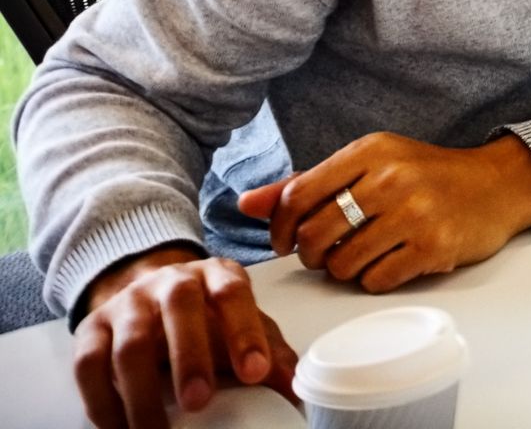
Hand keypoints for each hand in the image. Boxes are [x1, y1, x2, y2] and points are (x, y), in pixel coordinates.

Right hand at [71, 248, 295, 428]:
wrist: (146, 291)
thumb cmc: (205, 315)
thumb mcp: (240, 322)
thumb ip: (269, 350)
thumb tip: (293, 387)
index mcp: (217, 276)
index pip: (232, 294)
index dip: (244, 333)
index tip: (256, 374)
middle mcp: (170, 282)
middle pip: (178, 308)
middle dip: (189, 357)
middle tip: (198, 403)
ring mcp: (126, 303)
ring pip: (130, 343)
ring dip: (143, 393)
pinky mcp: (90, 329)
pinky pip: (88, 366)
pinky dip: (102, 403)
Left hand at [237, 131, 530, 293]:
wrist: (498, 185)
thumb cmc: (428, 176)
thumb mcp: (371, 164)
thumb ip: (308, 184)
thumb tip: (246, 203)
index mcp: (372, 151)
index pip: (298, 194)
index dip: (280, 227)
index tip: (286, 240)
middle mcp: (392, 178)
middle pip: (315, 235)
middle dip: (311, 255)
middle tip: (326, 253)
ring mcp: (415, 213)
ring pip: (341, 264)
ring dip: (343, 270)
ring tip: (361, 257)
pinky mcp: (434, 246)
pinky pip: (375, 281)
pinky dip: (373, 279)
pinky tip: (389, 263)